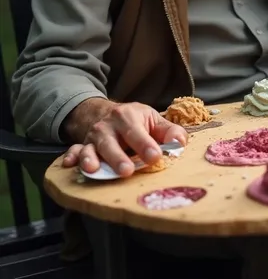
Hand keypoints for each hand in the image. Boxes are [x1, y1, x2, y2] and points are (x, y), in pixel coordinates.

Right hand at [62, 101, 187, 176]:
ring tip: (93, 169)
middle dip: (118, 157)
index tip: (155, 156)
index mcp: (127, 117)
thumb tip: (180, 143)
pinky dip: (70, 157)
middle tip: (127, 171)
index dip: (146, 144)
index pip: (137, 132)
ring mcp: (93, 137)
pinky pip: (74, 151)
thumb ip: (169, 132)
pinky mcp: (82, 146)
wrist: (107, 114)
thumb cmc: (135, 121)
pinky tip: (69, 165)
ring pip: (90, 148)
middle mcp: (108, 126)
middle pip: (111, 142)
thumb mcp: (153, 120)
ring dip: (91, 159)